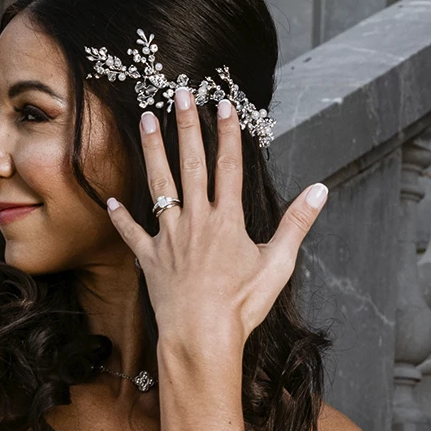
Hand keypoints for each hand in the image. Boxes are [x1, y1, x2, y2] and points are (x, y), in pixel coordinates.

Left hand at [105, 86, 326, 351]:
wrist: (202, 338)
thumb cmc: (242, 307)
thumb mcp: (278, 265)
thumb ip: (296, 224)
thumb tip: (320, 190)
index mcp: (228, 220)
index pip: (228, 166)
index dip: (226, 133)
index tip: (222, 103)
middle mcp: (196, 221)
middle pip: (192, 164)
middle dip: (187, 125)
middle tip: (180, 92)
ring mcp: (170, 238)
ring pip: (159, 186)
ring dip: (153, 150)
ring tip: (147, 120)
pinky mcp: (150, 259)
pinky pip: (132, 234)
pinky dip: (120, 218)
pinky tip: (109, 199)